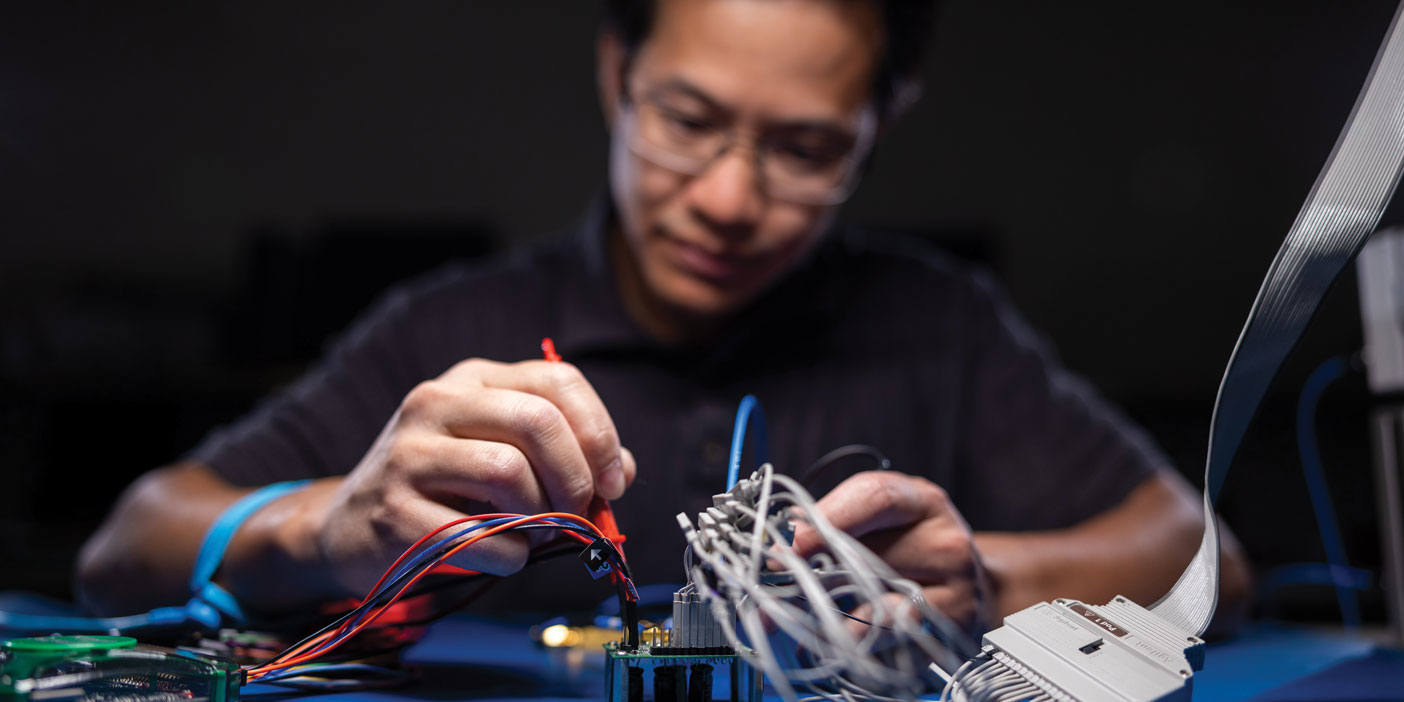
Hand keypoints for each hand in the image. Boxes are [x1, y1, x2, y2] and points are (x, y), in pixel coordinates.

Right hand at [312, 358, 636, 596]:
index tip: (612, 480)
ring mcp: (409, 454)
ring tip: (534, 532)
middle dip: (575, 475)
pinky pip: (479, 533)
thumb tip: (621, 472)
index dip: (600, 432)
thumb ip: (563, 453)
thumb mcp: (497, 450)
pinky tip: (505, 554)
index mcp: (473, 379)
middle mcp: (437, 403)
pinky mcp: (394, 510)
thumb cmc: (440, 489)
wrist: (348, 527)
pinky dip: (511, 554)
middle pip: (538, 420)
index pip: (558, 380)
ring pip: (508, 470)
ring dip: (541, 515)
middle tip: (577, 511)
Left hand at [792, 471, 994, 636]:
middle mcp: (945, 538)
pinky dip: (860, 639)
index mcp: (920, 500)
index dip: (823, 520)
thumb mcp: (880, 523)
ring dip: (833, 614)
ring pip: (880, 601)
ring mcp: (957, 585)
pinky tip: (841, 639)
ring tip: (803, 619)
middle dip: (813, 575)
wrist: (967, 588)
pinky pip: (894, 635)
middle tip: (775, 591)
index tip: (783, 546)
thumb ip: (834, 527)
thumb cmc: (910, 550)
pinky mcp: (954, 626)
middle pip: (869, 552)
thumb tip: (778, 550)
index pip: (873, 497)